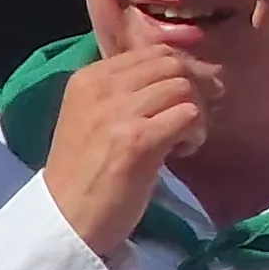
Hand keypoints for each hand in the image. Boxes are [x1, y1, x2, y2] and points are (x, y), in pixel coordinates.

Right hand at [43, 46, 218, 257]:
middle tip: (201, 115)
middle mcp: (100, 88)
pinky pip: (189, 115)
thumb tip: (190, 72)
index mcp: (89, 78)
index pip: (153, 52)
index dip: (185, 69)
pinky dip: (196, 132)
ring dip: (198, 113)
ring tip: (185, 140)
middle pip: (172, 65)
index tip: (195, 93)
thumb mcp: (98, 118)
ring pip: (184, 87)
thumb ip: (131, 92)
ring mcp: (118, 112)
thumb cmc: (87, 171)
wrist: (67, 217)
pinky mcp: (137, 140)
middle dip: (199, 86)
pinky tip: (182, 152)